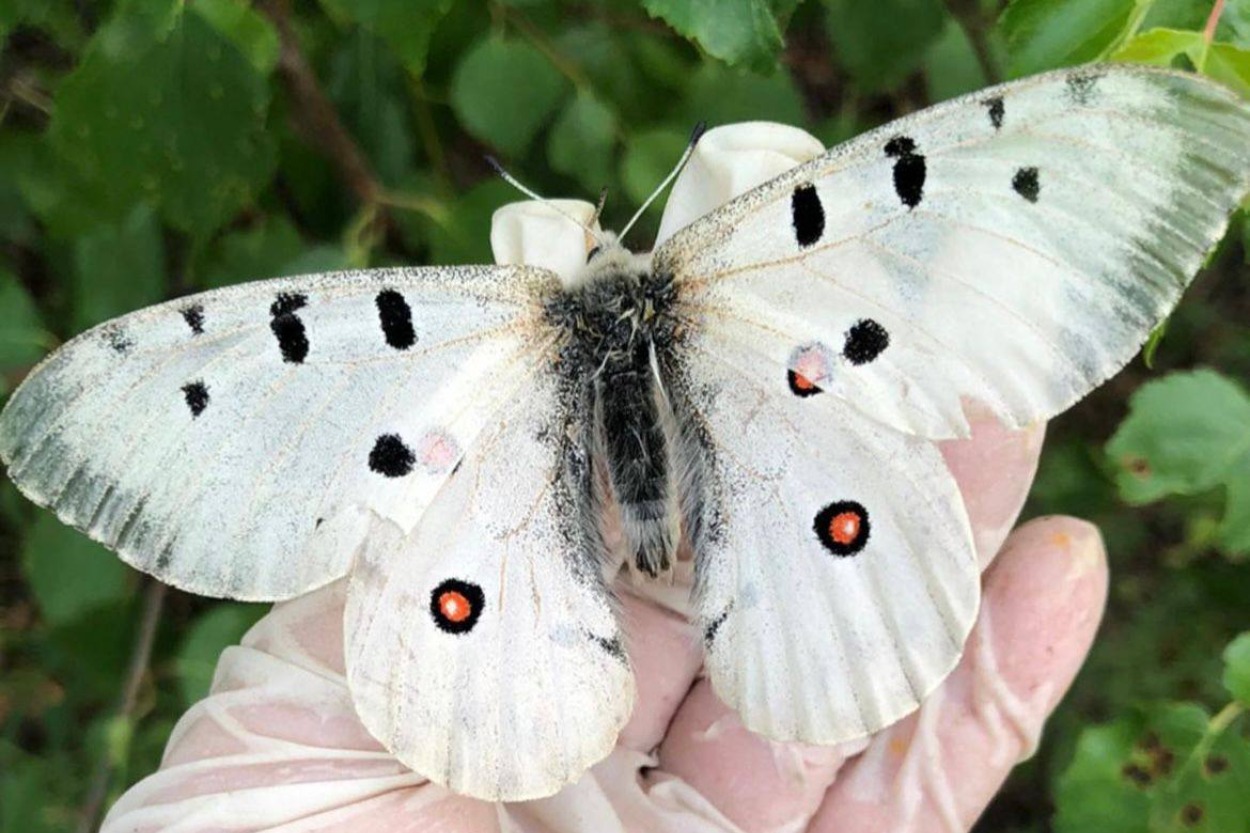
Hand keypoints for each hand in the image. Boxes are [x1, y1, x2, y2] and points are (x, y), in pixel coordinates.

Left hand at [102, 415, 1106, 832]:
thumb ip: (429, 551)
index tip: (757, 327)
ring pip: (855, 672)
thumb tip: (509, 400)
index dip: (696, 426)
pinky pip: (917, 793)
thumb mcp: (313, 686)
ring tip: (1003, 422)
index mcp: (509, 676)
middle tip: (910, 351)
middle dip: (837, 469)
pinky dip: (997, 687)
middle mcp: (621, 744)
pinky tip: (1056, 569)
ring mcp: (714, 823)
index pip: (625, 528)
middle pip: (758, 587)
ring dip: (938, 545)